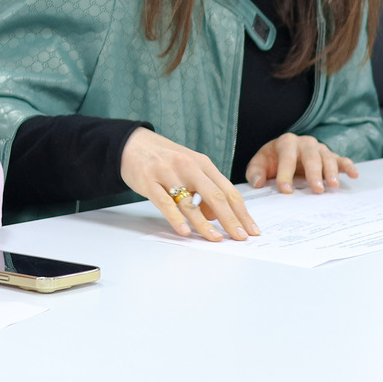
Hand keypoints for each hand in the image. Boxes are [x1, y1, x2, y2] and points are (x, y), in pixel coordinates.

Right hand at [119, 127, 259, 240]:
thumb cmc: (163, 157)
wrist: (131, 142)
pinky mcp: (148, 181)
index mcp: (202, 163)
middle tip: (240, 237)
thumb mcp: (188, 167)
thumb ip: (204, 188)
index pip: (227, 190)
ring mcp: (167, 173)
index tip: (251, 229)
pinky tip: (184, 231)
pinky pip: (165, 203)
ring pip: (190, 203)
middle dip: (230, 219)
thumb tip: (214, 216)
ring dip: (204, 224)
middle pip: (215, 196)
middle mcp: (188, 166)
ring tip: (215, 239)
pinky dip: (175, 218)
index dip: (241, 211)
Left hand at [247, 133, 358, 192]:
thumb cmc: (272, 161)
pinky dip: (348, 166)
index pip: (286, 158)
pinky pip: (341, 160)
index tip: (285, 190)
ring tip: (333, 185)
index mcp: (285, 142)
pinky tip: (354, 175)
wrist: (283, 154)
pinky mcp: (331, 157)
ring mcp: (319, 149)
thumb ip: (255, 172)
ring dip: (331, 171)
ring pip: (327, 158)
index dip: (285, 174)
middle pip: (310, 156)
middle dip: (313, 173)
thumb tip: (258, 182)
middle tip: (316, 189)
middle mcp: (305, 143)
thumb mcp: (259, 164)